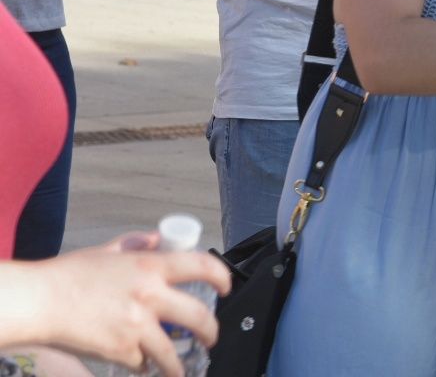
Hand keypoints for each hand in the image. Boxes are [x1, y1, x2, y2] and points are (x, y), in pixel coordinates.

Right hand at [25, 234, 230, 376]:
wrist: (39, 302)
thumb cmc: (68, 274)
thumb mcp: (107, 251)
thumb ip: (136, 246)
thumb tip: (157, 240)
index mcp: (150, 266)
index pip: (201, 266)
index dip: (221, 277)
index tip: (226, 287)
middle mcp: (150, 295)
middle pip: (198, 316)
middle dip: (211, 331)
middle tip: (212, 337)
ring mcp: (137, 325)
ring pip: (171, 352)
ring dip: (179, 364)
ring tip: (182, 369)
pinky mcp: (121, 350)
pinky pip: (140, 362)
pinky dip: (141, 365)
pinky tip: (138, 365)